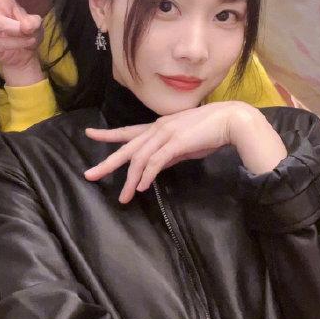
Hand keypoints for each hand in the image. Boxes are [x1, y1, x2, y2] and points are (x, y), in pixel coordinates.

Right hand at [0, 0, 43, 85]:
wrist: (23, 58)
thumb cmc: (27, 35)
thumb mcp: (35, 25)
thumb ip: (33, 22)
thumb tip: (27, 26)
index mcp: (1, 1)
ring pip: (0, 25)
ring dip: (18, 31)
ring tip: (29, 35)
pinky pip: (5, 42)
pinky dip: (19, 44)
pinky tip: (23, 46)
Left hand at [84, 103, 276, 203]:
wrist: (230, 120)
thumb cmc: (210, 132)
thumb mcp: (183, 144)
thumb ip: (167, 155)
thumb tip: (154, 169)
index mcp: (158, 128)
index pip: (127, 131)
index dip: (107, 134)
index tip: (89, 133)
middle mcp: (157, 129)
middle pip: (127, 148)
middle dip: (107, 162)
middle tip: (90, 175)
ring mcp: (165, 135)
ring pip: (139, 159)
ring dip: (130, 180)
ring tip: (124, 197)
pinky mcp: (176, 143)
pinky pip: (156, 161)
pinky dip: (147, 175)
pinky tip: (141, 187)